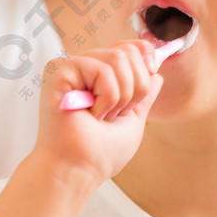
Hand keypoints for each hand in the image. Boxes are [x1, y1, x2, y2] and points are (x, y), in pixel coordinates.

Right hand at [34, 41, 163, 187]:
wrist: (79, 170)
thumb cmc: (100, 153)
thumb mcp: (133, 120)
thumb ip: (143, 95)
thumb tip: (157, 75)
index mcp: (96, 76)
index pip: (128, 47)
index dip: (144, 61)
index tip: (143, 87)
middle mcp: (82, 67)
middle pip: (127, 51)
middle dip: (133, 89)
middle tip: (112, 115)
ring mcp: (69, 66)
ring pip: (117, 59)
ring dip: (119, 97)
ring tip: (99, 116)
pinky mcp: (59, 70)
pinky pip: (101, 70)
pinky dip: (105, 98)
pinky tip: (88, 114)